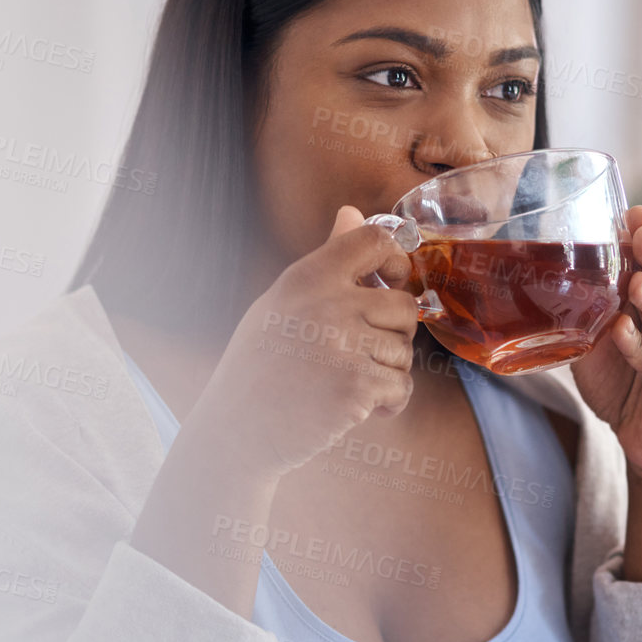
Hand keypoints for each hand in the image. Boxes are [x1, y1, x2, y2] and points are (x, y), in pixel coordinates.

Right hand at [190, 206, 417, 477]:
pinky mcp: (355, 386)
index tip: (390, 286)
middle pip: (405, 306)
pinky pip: (402, 387)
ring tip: (347, 383)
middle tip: (362, 355)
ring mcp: (343, 344)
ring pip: (404, 352)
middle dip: (395, 336)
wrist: (236, 429)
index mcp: (308, 275)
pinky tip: (356, 408)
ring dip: (388, 373)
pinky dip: (389, 403)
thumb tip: (352, 211)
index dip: (397, 262)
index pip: (375, 240)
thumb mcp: (284, 301)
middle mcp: (328, 302)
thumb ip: (326, 259)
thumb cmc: (261, 365)